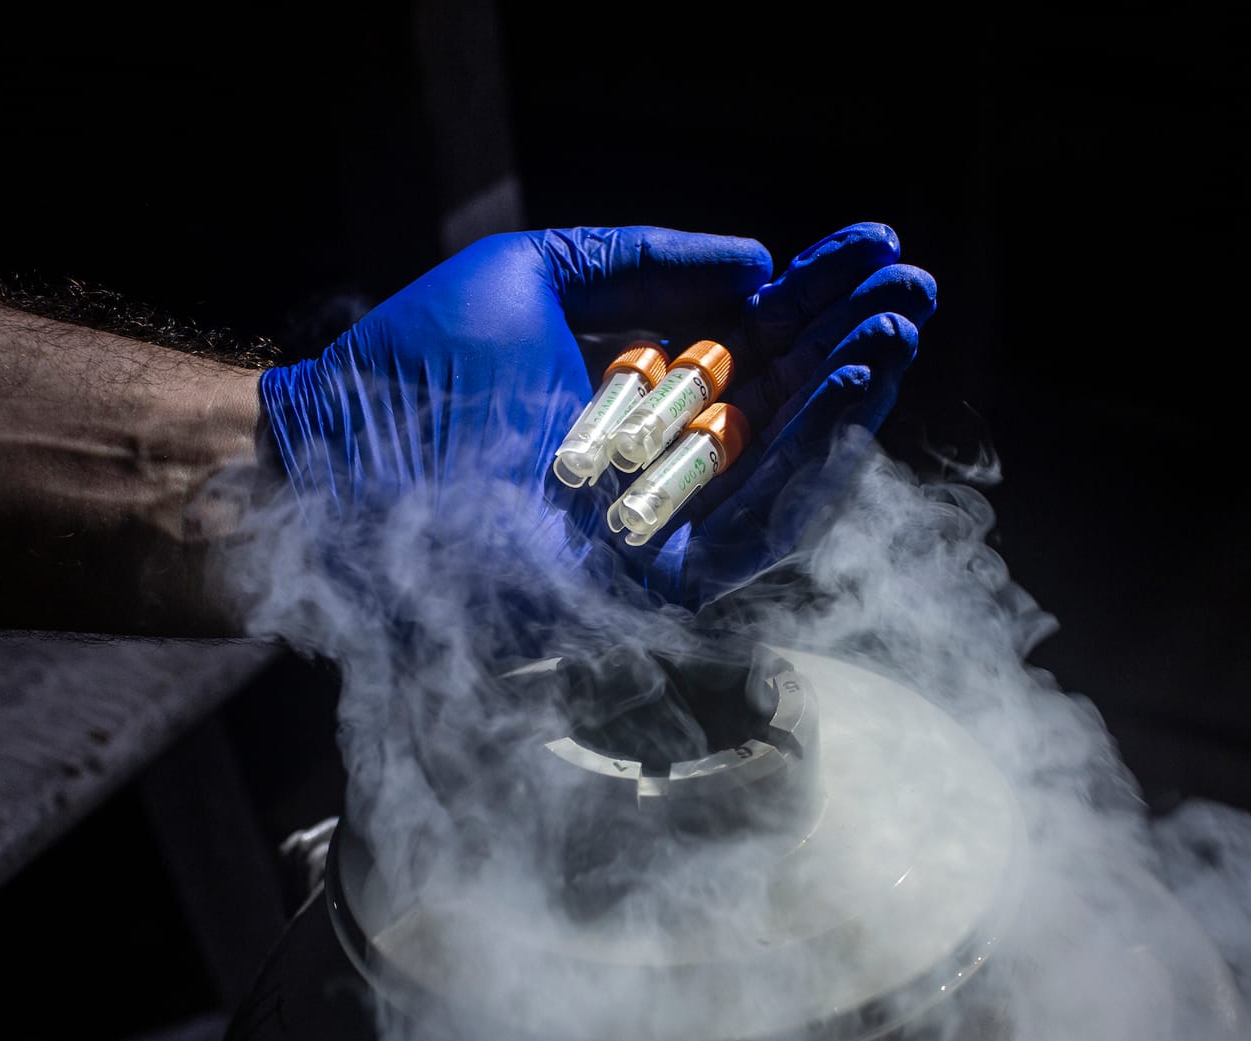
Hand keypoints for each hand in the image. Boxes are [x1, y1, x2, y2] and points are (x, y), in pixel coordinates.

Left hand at [257, 223, 935, 607]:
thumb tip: (759, 261)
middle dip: (852, 344)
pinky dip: (808, 461)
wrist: (336, 457)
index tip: (874, 245)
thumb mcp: (542, 277)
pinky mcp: (652, 584)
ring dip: (850, 397)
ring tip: (896, 329)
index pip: (749, 347)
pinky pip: (753, 530)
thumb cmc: (416, 366)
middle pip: (782, 408)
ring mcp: (660, 531)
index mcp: (634, 400)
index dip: (814, 298)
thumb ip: (648, 264)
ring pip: (782, 468)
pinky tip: (851, 391)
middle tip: (913, 285)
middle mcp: (657, 469)